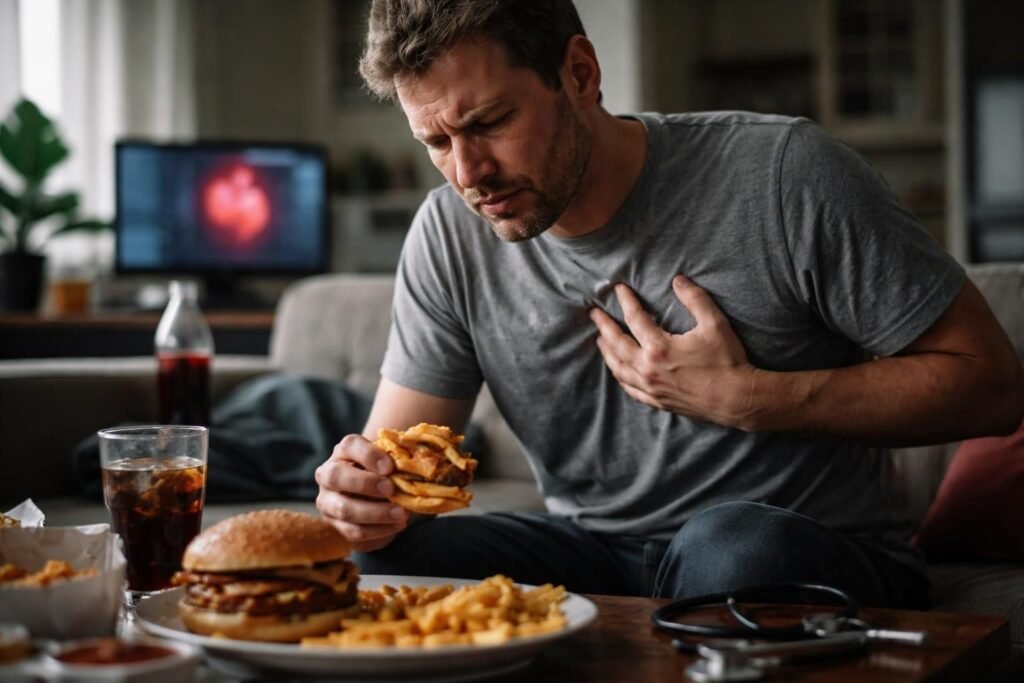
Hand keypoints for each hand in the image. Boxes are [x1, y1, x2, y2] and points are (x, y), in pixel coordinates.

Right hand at [315, 434, 409, 551]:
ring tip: (402, 515)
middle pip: (335, 476)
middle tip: (391, 490)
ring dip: (376, 514)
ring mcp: (328, 503)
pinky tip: (396, 526)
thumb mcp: (390, 463)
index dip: (369, 455)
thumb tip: (415, 467)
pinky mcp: (335, 527)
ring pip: (344, 509)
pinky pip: (353, 533)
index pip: (349, 445)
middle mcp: (328, 475)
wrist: (375, 495)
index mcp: (343, 453)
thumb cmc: (385, 474)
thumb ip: (398, 461)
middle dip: (365, 484)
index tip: (390, 467)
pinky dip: (378, 531)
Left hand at [590, 276, 756, 426]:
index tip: (619, 289)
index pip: (634, 318)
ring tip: (600, 340)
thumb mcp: (715, 323)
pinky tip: (618, 370)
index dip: (626, 301)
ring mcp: (651, 388)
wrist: (736, 399)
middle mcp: (648, 369)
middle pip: (617, 344)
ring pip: (618, 368)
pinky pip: (630, 389)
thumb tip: (678, 280)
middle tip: (594, 313)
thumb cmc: (727, 360)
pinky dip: (620, 377)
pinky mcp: (657, 401)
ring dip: (607, 352)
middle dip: (604, 326)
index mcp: (659, 347)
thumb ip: (695, 299)